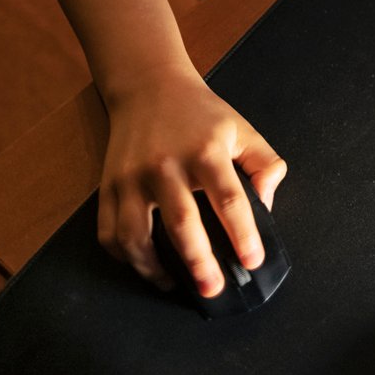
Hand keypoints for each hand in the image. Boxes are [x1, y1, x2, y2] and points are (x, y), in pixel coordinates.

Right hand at [97, 68, 285, 297]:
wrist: (149, 86)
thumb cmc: (202, 114)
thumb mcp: (242, 130)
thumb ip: (264, 164)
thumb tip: (267, 205)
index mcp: (205, 151)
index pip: (229, 199)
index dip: (243, 234)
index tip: (253, 261)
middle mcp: (166, 165)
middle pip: (182, 223)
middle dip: (199, 262)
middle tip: (212, 289)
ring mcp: (131, 178)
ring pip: (136, 234)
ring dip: (153, 268)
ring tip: (176, 285)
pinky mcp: (107, 186)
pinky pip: (109, 232)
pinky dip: (124, 257)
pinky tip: (145, 266)